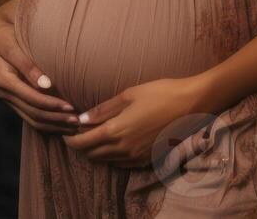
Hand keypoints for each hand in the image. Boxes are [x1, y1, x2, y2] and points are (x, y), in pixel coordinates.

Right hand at [0, 6, 77, 133]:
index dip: (53, 106)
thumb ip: (28, 66)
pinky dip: (47, 124)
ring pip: (33, 120)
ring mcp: (9, 99)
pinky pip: (31, 118)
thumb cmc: (7, 36)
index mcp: (5, 81)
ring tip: (74, 126)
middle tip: (78, 121)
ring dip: (54, 125)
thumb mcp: (13, 47)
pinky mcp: (15, 100)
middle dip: (57, 119)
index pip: (33, 100)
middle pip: (34, 114)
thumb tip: (46, 85)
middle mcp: (5, 94)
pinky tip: (62, 124)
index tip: (72, 107)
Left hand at [62, 76, 211, 167]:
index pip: (84, 142)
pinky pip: (122, 164)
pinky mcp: (148, 159)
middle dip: (81, 146)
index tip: (65, 134)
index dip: (70, 141)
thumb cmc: (160, 93)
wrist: (192, 104)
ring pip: (107, 161)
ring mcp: (137, 156)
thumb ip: (104, 109)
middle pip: (93, 155)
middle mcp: (124, 148)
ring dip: (96, 152)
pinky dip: (112, 157)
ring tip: (93, 139)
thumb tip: (82, 119)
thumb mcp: (128, 95)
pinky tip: (113, 146)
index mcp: (116, 131)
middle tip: (77, 135)